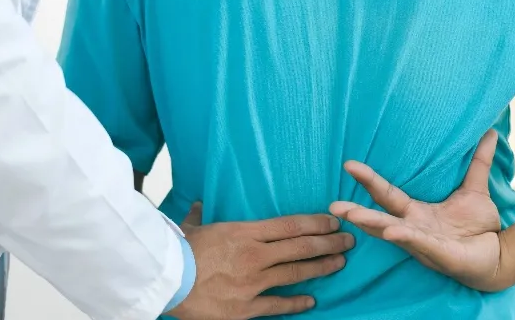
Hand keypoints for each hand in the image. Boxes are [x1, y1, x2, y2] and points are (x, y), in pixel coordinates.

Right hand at [167, 203, 354, 319]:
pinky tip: (312, 300)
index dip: (316, 223)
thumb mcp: (190, 228)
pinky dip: (297, 303)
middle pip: (301, 247)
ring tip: (340, 263)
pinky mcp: (245, 308)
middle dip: (329, 243)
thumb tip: (197, 205)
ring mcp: (253, 283)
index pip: (290, 225)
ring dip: (321, 267)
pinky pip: (278, 305)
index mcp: (245, 233)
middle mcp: (255, 256)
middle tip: (349, 240)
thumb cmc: (177, 252)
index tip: (334, 221)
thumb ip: (199, 217)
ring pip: (296, 273)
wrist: (165, 281)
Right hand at [329, 130, 509, 291]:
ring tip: (352, 215)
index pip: (387, 194)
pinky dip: (407, 238)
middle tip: (333, 204)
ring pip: (393, 233)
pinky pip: (421, 244)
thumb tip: (490, 132)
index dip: (369, 180)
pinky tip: (393, 231)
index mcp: (416, 212)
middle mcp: (413, 228)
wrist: (500, 255)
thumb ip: (478, 162)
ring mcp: (424, 244)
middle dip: (357, 211)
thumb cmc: (480, 227)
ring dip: (373, 224)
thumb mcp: (475, 190)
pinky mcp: (440, 255)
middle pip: (380, 217)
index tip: (348, 164)